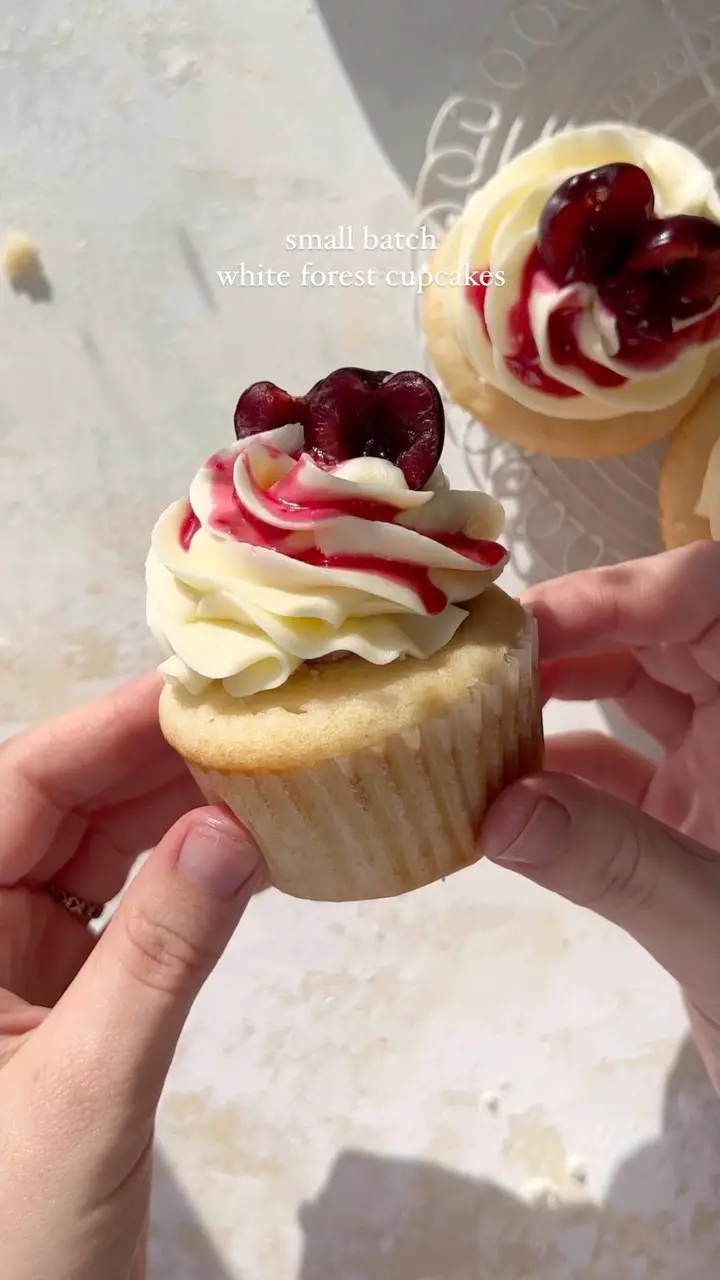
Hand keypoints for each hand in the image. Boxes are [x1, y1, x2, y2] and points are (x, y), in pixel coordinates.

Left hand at [0, 674, 264, 1279]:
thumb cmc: (9, 1247)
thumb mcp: (85, 1093)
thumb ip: (159, 956)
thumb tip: (229, 831)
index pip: (14, 793)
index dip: (101, 731)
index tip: (191, 690)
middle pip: (57, 808)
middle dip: (150, 760)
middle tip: (249, 719)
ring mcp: (12, 964)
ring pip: (94, 851)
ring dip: (173, 811)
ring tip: (259, 769)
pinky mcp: (59, 998)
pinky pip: (122, 909)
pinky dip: (181, 878)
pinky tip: (241, 849)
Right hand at [479, 543, 719, 1090]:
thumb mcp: (712, 924)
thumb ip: (612, 863)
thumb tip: (495, 811)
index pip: (710, 599)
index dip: (623, 591)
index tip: (528, 625)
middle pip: (659, 634)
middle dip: (567, 636)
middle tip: (471, 658)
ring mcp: (716, 774)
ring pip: (631, 695)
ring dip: (551, 699)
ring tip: (467, 714)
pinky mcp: (684, 820)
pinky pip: (613, 770)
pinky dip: (553, 774)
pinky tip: (491, 793)